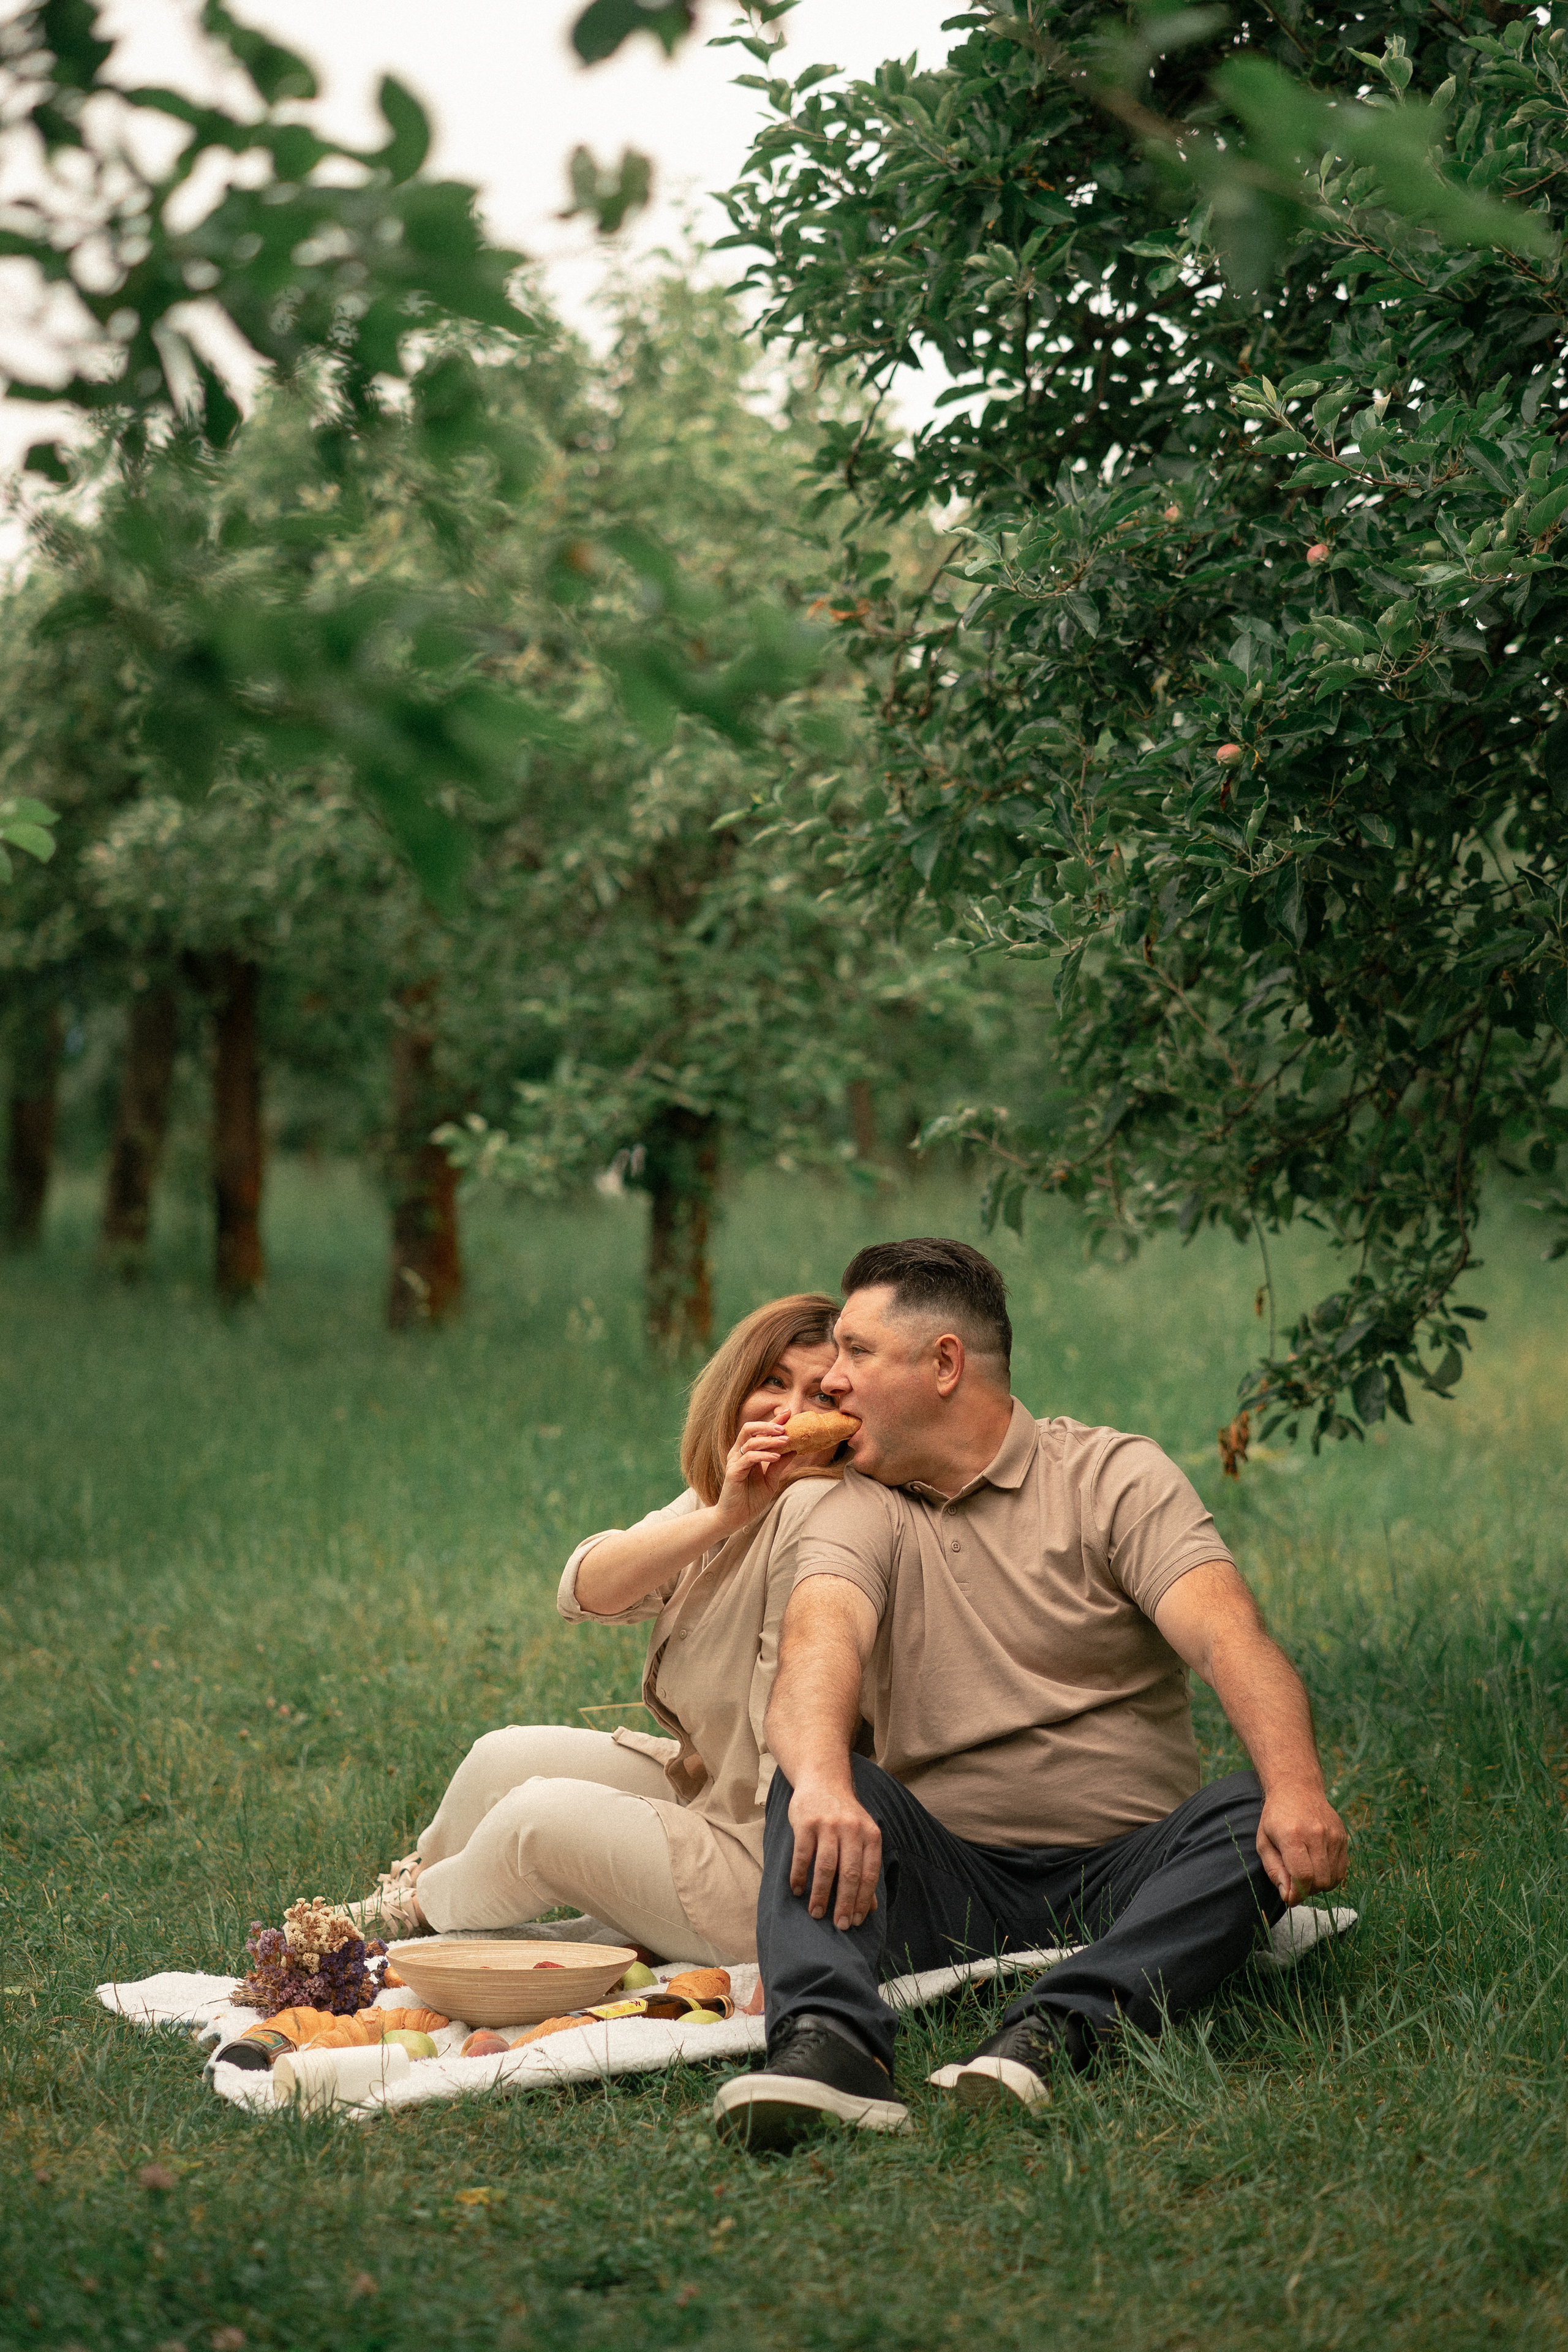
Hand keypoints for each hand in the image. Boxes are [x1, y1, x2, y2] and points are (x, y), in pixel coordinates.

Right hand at [712, 1410, 795, 1531]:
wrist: (736, 1518)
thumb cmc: (751, 1499)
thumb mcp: (770, 1480)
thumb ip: (779, 1465)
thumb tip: (794, 1449)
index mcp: (747, 1452)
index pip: (760, 1432)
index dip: (773, 1421)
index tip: (788, 1413)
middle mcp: (738, 1453)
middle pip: (749, 1429)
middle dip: (768, 1425)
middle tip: (785, 1427)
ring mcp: (734, 1462)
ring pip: (750, 1442)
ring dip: (770, 1440)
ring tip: (786, 1441)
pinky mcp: (733, 1472)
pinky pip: (749, 1458)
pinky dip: (763, 1455)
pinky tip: (776, 1456)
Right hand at [787, 1771, 881, 1929]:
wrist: (823, 1780)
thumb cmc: (845, 1816)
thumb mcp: (863, 1837)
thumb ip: (866, 1869)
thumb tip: (869, 1909)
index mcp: (870, 1835)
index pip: (869, 1874)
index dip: (862, 1900)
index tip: (855, 1922)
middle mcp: (852, 1829)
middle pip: (849, 1874)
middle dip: (844, 1903)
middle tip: (839, 1925)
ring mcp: (828, 1825)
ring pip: (826, 1867)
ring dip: (820, 1894)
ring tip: (816, 1914)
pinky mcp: (806, 1823)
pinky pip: (802, 1855)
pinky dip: (800, 1876)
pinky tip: (798, 1891)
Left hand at [1256, 1779, 1347, 1904]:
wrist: (1297, 1788)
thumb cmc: (1276, 1817)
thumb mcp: (1264, 1842)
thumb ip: (1274, 1870)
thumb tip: (1288, 1896)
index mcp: (1293, 1835)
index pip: (1302, 1876)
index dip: (1296, 1894)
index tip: (1289, 1898)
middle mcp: (1316, 1834)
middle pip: (1319, 1881)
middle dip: (1307, 1891)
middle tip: (1296, 1884)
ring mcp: (1333, 1835)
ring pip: (1332, 1879)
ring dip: (1319, 1885)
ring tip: (1306, 1874)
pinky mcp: (1343, 1837)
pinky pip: (1341, 1870)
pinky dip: (1330, 1877)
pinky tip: (1317, 1867)